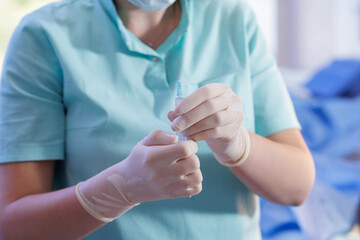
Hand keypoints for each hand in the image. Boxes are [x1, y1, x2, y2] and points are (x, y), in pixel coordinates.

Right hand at [77, 130, 202, 220]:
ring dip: (195, 169)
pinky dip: (195, 181)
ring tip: (185, 166)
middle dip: (193, 155)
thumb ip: (160, 135)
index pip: (184, 150)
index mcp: (154, 157)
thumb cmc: (139, 159)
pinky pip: (196, 189)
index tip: (185, 144)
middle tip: (185, 155)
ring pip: (197, 176)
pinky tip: (185, 176)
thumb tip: (177, 139)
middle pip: (194, 163)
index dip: (190, 144)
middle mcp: (162, 173)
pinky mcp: (173, 195)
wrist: (127, 185)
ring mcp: (168, 186)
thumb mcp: (143, 143)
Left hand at [168, 83, 244, 163]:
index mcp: (222, 89)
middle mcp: (232, 99)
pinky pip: (216, 132)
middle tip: (175, 126)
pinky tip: (192, 138)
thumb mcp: (197, 112)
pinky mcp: (234, 130)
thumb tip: (170, 114)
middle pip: (210, 106)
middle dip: (190, 117)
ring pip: (214, 119)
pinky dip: (201, 135)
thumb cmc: (208, 120)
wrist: (225, 138)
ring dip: (195, 126)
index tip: (176, 111)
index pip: (206, 91)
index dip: (190, 100)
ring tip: (184, 133)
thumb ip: (184, 112)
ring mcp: (236, 114)